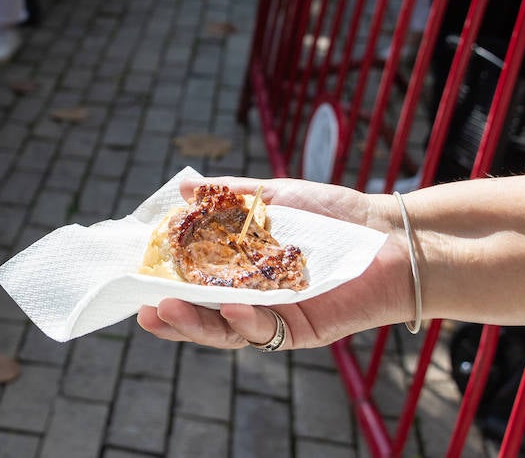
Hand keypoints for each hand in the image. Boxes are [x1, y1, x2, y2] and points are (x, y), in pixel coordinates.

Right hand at [136, 177, 408, 350]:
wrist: (389, 234)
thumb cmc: (332, 216)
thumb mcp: (273, 197)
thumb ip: (229, 197)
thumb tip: (181, 190)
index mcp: (240, 271)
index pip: (193, 284)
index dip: (164, 284)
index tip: (135, 279)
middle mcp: (253, 298)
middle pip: (203, 315)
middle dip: (172, 316)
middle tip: (143, 310)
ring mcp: (276, 317)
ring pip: (228, 331)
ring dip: (196, 324)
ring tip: (168, 311)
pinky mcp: (303, 331)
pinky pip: (268, 333)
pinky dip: (247, 322)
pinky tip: (231, 309)